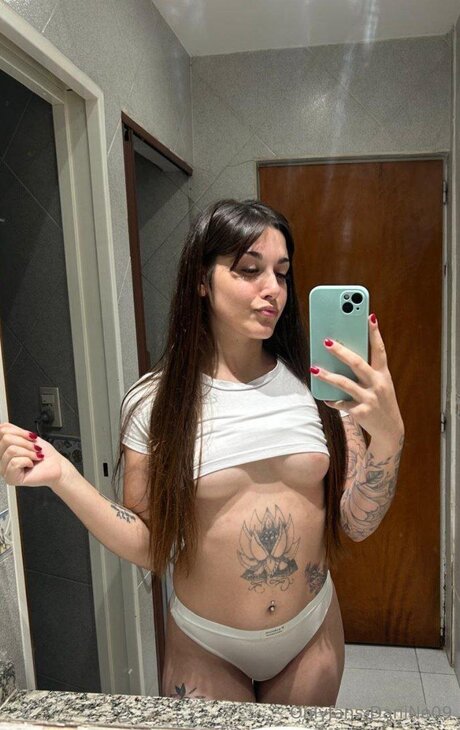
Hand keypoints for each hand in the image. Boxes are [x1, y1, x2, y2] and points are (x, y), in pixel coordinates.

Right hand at [0, 423, 72, 490]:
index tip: (31, 437)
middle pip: (6, 439)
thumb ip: (12, 431)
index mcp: (4, 448)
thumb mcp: (28, 437)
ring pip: (11, 450)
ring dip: (29, 452)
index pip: (2, 431)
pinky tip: (31, 465)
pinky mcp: (10, 478)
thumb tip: (2, 426)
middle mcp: (1, 459)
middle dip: (26, 442)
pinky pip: (15, 462)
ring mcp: (4, 470)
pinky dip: (28, 460)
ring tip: (35, 457)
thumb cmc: (45, 454)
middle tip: (35, 449)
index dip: (19, 432)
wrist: (56, 466)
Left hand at [310, 314, 403, 445]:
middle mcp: (378, 384)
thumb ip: (366, 370)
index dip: (374, 333)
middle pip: (357, 363)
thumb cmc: (381, 401)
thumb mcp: (380, 384)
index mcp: (383, 374)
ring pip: (345, 384)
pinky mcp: (361, 412)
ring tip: (314, 368)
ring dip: (328, 376)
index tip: (369, 316)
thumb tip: (342, 355)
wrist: (391, 430)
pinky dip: (332, 400)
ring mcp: (369, 398)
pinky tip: (325, 397)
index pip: (379, 349)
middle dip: (341, 351)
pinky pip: (341, 404)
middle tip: (326, 341)